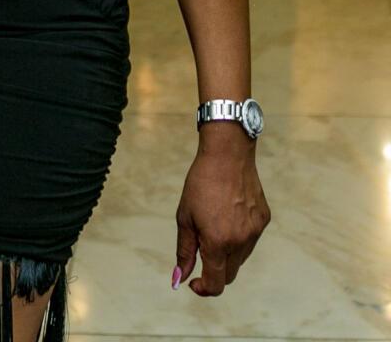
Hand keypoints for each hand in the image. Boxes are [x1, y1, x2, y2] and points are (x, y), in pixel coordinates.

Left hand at [172, 141, 269, 295]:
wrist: (227, 154)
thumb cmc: (200, 183)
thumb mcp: (185, 217)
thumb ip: (184, 251)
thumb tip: (179, 279)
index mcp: (218, 242)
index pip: (216, 284)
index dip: (203, 289)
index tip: (193, 282)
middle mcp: (240, 241)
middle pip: (228, 275)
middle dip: (213, 271)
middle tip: (201, 252)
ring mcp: (255, 232)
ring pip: (240, 258)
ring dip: (226, 254)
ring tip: (215, 223)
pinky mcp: (263, 220)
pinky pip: (250, 240)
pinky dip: (239, 237)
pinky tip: (230, 214)